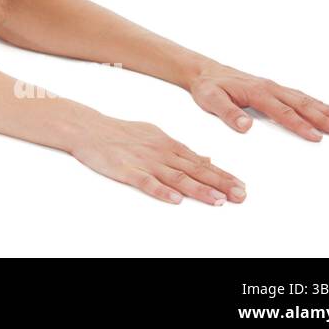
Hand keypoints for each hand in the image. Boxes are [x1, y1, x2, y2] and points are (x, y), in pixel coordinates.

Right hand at [70, 114, 245, 204]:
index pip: (200, 162)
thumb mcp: (155, 135)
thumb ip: (181, 150)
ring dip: (198, 190)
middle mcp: (160, 153)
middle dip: (219, 184)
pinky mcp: (125, 170)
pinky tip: (174, 199)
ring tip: (218, 200)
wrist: (88, 128)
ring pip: (175, 177)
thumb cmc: (120, 132)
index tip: (240, 185)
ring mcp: (143, 162)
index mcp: (168, 144)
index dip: (222, 174)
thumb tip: (206, 159)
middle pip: (194, 170)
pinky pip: (145, 182)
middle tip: (240, 195)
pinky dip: (161, 191)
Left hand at [187, 62, 328, 139]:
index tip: (318, 137)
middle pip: (301, 104)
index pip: (283, 112)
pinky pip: (297, 95)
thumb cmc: (207, 87)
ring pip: (303, 99)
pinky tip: (326, 108)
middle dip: (323, 118)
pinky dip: (315, 102)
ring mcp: (272, 86)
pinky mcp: (271, 87)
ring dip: (324, 110)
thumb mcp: (210, 100)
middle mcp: (269, 87)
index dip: (301, 125)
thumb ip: (228, 113)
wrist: (203, 71)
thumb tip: (246, 126)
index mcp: (256, 92)